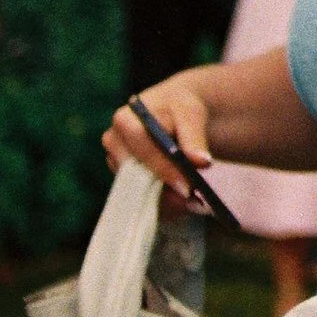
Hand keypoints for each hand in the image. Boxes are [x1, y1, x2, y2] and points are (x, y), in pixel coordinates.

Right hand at [103, 76, 210, 202]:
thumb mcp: (190, 114)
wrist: (174, 115)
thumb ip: (194, 137)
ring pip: (138, 192)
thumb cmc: (180, 109)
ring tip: (194, 204)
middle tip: (194, 202)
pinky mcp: (124, 181)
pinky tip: (184, 205)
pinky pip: (141, 200)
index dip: (164, 168)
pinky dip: (164, 206)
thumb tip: (201, 161)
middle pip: (136, 176)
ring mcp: (117, 165)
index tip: (187, 186)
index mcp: (125, 121)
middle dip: (166, 191)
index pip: (141, 149)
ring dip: (167, 202)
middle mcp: (114, 144)